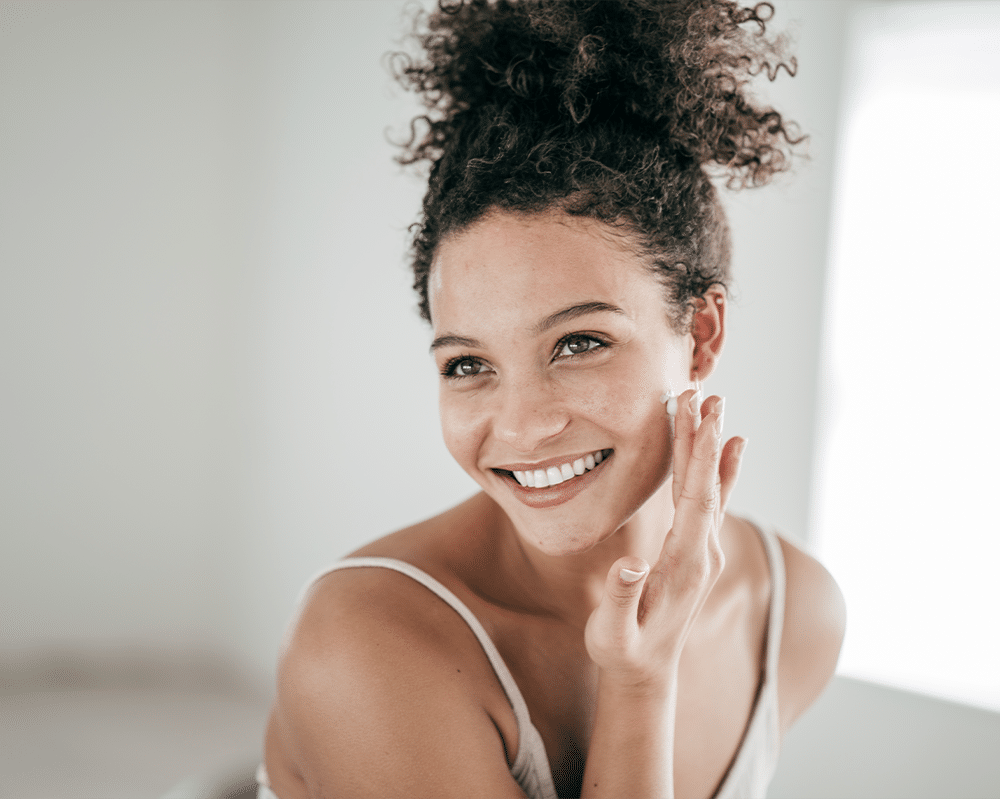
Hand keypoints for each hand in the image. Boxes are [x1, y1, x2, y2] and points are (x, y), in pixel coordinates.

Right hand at [584, 390, 745, 688]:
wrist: (646, 673)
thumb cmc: (623, 650)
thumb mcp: (613, 633)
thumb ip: (621, 598)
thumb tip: (629, 565)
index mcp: (685, 563)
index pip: (696, 499)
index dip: (699, 456)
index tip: (699, 416)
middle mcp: (703, 553)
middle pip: (706, 484)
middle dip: (704, 436)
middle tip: (703, 393)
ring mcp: (704, 551)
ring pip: (710, 488)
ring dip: (711, 446)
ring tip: (714, 406)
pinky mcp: (698, 551)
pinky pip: (711, 502)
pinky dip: (719, 471)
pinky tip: (729, 447)